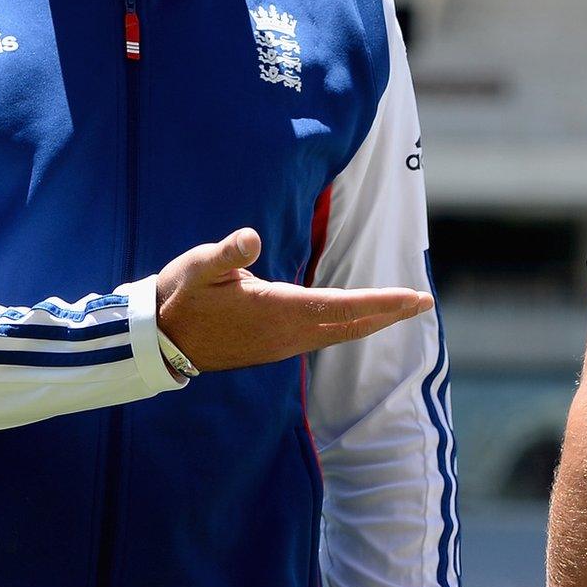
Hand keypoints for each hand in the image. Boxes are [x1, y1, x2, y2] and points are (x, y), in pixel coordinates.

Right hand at [154, 228, 432, 371]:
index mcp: (277, 311)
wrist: (160, 340)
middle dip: (390, 313)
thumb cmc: (181, 295)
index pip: (343, 307)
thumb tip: (250, 238)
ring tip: (401, 309)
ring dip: (372, 321)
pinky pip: (324, 337)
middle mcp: (288, 334)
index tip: (416, 298)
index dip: (382, 302)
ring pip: (340, 334)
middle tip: (425, 301)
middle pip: (351, 325)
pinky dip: (349, 327)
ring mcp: (282, 346)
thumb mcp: (199, 266)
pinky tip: (357, 319)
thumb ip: (227, 253)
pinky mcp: (275, 348)